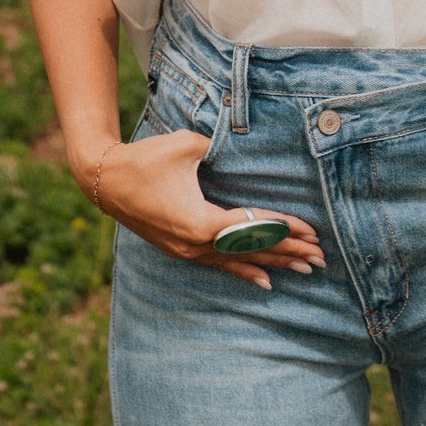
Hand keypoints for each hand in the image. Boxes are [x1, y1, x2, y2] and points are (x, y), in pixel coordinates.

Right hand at [83, 129, 324, 288]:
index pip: (253, 227)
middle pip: (251, 250)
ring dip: (273, 263)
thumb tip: (239, 150)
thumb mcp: (186, 146)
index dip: (285, 229)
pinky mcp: (180, 249)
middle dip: (288, 252)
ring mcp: (187, 251)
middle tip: (321, 258)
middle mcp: (196, 244)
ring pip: (238, 260)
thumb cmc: (145, 158)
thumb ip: (219, 150)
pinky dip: (244, 269)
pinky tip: (264, 280)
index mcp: (200, 221)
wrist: (104, 179)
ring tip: (304, 270)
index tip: (312, 232)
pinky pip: (219, 263)